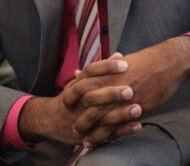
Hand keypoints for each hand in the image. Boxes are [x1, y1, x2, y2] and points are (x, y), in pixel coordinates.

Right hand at [18, 55, 140, 145]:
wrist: (52, 119)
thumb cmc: (73, 96)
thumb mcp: (82, 80)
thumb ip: (101, 70)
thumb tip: (119, 55)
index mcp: (77, 83)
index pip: (90, 71)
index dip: (106, 67)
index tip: (124, 64)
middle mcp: (78, 101)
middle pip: (92, 96)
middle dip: (111, 93)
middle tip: (130, 90)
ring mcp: (81, 119)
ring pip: (99, 117)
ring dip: (119, 114)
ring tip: (138, 109)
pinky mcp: (87, 135)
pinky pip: (106, 135)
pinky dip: (121, 131)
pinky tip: (137, 126)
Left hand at [67, 36, 189, 144]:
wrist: (166, 63)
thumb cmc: (143, 60)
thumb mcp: (117, 62)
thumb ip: (97, 70)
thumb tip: (78, 72)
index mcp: (107, 73)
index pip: (82, 86)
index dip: (72, 96)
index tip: (66, 104)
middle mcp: (113, 86)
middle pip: (90, 106)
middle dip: (80, 119)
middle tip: (74, 128)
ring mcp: (126, 99)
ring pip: (105, 120)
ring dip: (94, 133)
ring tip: (85, 142)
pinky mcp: (138, 109)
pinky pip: (121, 126)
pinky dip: (112, 135)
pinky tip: (106, 141)